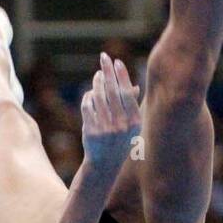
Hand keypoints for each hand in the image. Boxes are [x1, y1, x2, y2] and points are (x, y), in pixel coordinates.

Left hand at [81, 52, 140, 177]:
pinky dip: (88, 97)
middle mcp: (121, 125)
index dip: (121, 75)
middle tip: (104, 57)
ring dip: (96, 82)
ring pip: (98, 96)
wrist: (104, 165)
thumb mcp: (131, 126)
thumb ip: (132, 106)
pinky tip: (90, 94)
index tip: (117, 62)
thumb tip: (134, 86)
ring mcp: (105, 129)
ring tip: (97, 75)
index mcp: (134, 122)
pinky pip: (87, 106)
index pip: (127, 93)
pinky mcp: (91, 131)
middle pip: (112, 91)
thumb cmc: (119, 142)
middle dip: (107, 71)